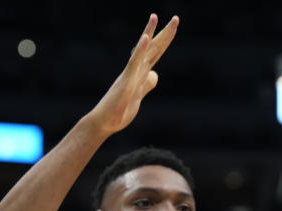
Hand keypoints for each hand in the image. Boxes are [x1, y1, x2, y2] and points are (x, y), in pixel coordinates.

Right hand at [86, 14, 178, 134]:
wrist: (104, 123)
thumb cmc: (119, 110)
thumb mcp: (139, 95)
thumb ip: (147, 84)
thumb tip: (154, 74)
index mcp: (140, 73)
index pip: (156, 53)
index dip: (165, 40)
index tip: (173, 25)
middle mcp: (136, 70)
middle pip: (153, 48)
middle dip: (165, 33)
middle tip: (176, 18)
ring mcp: (130, 75)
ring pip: (142, 51)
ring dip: (149, 33)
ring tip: (154, 17)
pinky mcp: (125, 82)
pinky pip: (134, 63)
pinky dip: (140, 50)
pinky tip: (145, 38)